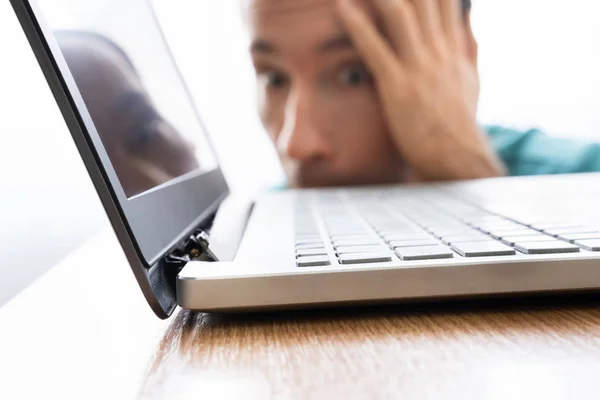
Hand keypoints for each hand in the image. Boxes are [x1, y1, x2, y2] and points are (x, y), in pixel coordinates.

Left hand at [338, 0, 505, 180]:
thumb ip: (467, 46)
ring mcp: (419, 68)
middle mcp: (437, 51)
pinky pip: (376, 49)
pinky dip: (358, 25)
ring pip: (399, 14)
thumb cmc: (459, 122)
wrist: (458, 159)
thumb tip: (468, 20)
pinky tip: (341, 7)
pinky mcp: (398, 88)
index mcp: (452, 46)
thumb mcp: (470, 79)